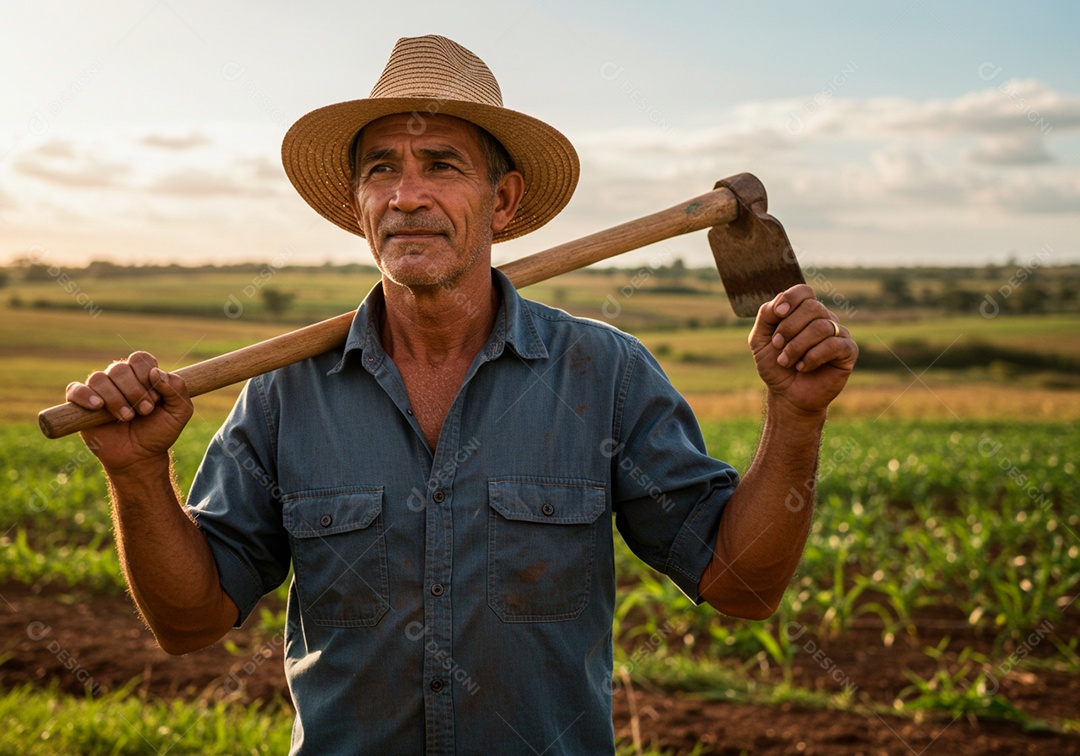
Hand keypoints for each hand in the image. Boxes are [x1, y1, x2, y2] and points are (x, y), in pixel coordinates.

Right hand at [65, 351, 192, 472]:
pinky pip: (75, 389)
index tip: (156, 397)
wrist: (140, 457)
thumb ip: (178, 389)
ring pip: (99, 378)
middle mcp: (120, 380)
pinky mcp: (81, 405)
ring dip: (115, 398)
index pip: (140, 359)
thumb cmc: (159, 432)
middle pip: (120, 368)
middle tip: (145, 411)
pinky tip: (99, 407)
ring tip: (127, 417)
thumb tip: (155, 372)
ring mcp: (99, 391)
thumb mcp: (180, 412)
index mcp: (142, 376)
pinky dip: (85, 396)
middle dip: (135, 391)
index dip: (147, 375)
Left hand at [748, 284, 857, 415]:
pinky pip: (833, 345)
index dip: (791, 299)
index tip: (777, 314)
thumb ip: (765, 316)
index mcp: (804, 312)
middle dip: (789, 328)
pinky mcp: (848, 351)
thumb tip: (778, 301)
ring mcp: (838, 334)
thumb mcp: (760, 339)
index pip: (804, 291)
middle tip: (777, 346)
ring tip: (786, 361)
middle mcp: (824, 318)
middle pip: (812, 307)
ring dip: (797, 346)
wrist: (787, 395)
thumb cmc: (775, 365)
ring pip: (821, 327)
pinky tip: (803, 367)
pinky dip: (813, 357)